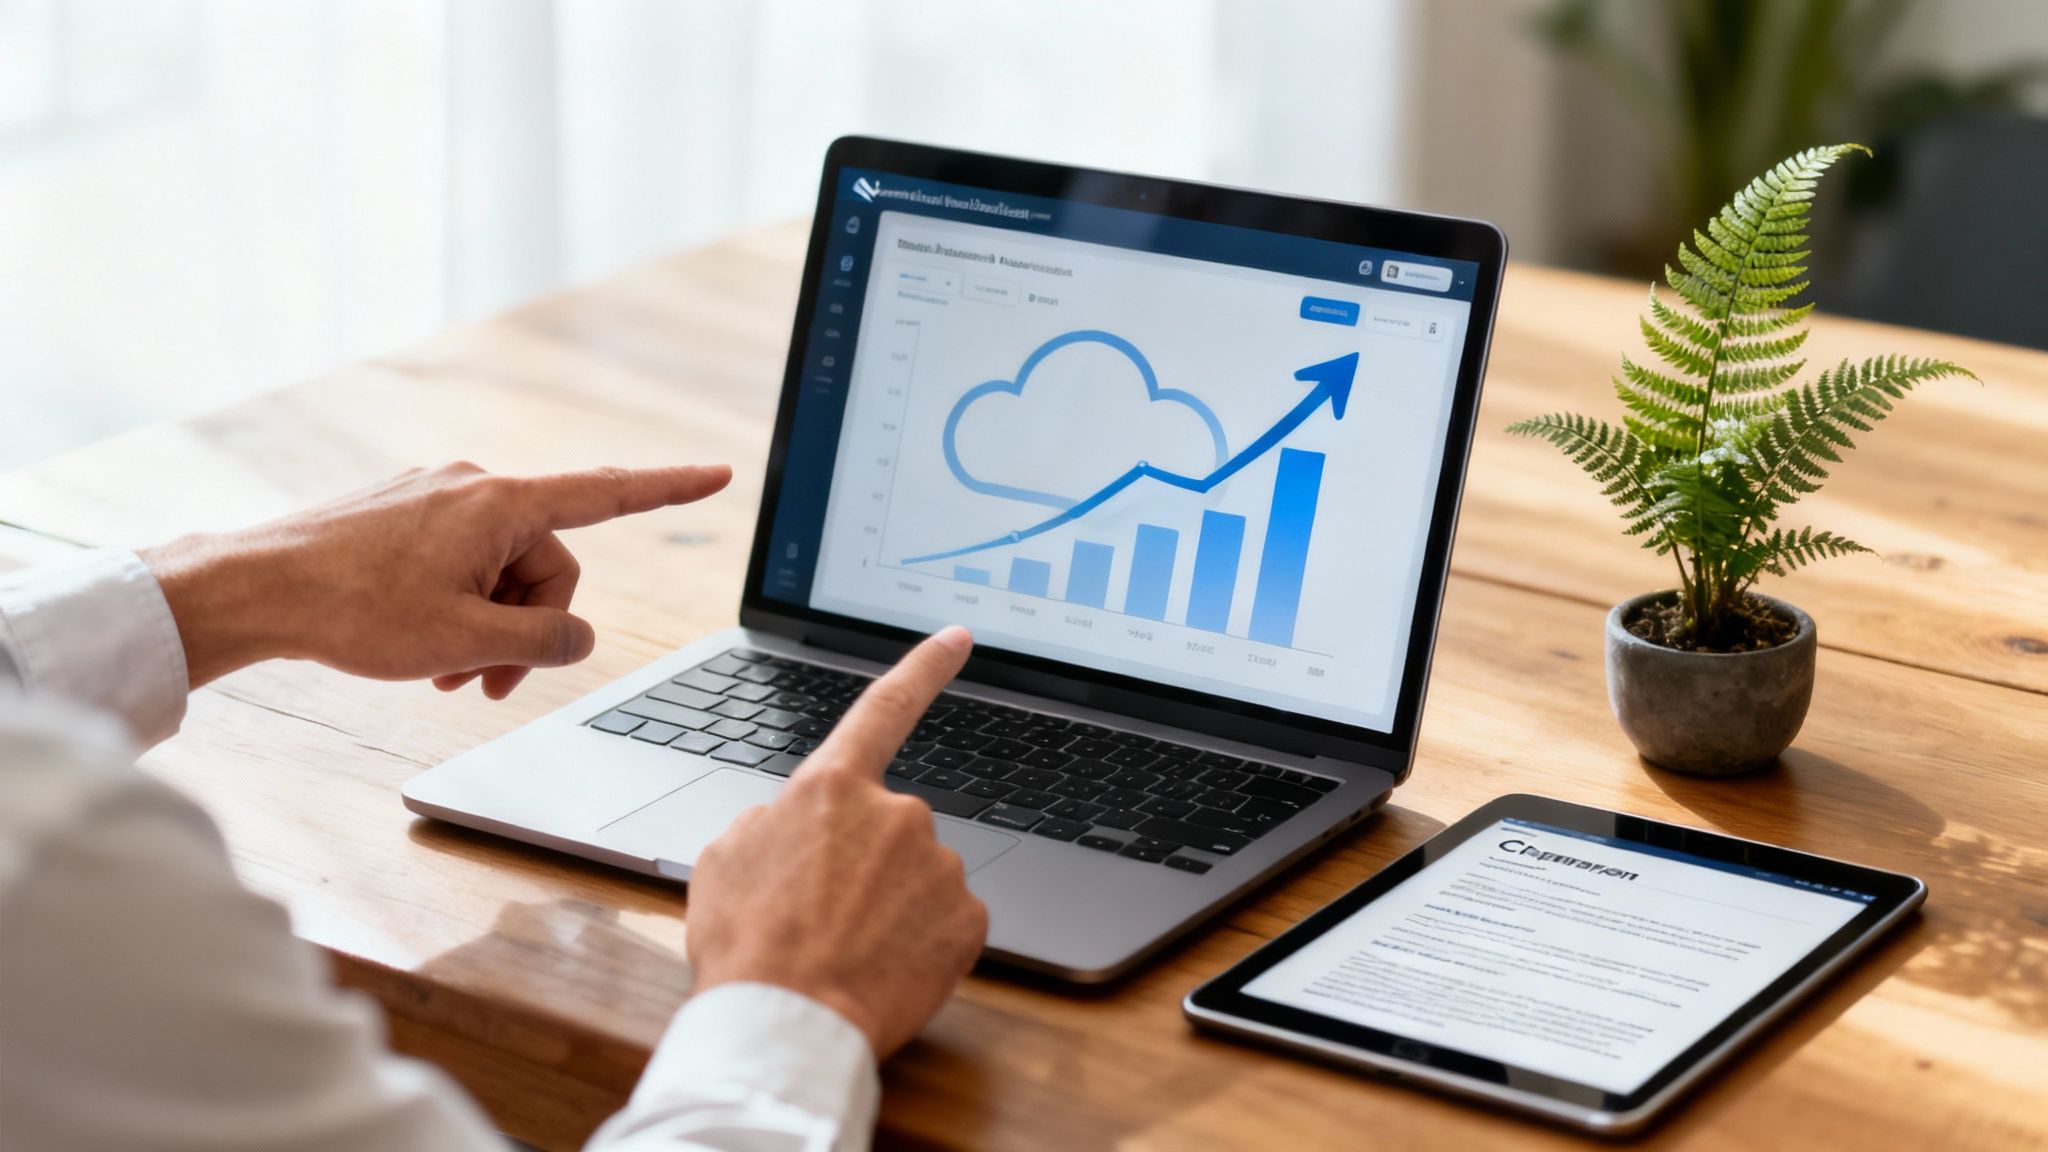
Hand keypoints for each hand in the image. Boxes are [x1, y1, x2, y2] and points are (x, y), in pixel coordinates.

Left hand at [139, 461, 730, 693]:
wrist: (252, 588)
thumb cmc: (353, 610)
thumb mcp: (467, 641)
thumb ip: (544, 643)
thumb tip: (580, 640)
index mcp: (501, 504)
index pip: (609, 493)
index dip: (671, 489)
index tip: (720, 473)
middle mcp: (474, 487)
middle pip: (548, 565)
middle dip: (529, 629)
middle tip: (486, 684)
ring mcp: (436, 499)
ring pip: (501, 573)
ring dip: (489, 629)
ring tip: (446, 673)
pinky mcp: (404, 518)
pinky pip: (460, 565)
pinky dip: (456, 610)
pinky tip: (421, 646)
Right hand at [685, 626, 989, 1057]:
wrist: (785, 1023)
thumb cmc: (747, 946)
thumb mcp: (726, 858)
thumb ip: (776, 820)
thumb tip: (799, 825)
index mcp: (833, 788)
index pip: (886, 707)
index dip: (925, 666)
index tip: (960, 636)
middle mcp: (897, 814)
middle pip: (889, 827)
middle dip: (865, 866)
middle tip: (822, 918)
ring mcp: (939, 866)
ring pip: (919, 878)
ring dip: (892, 907)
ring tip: (844, 951)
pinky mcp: (968, 920)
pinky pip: (945, 922)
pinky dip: (920, 943)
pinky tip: (884, 968)